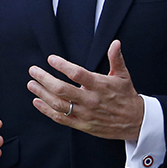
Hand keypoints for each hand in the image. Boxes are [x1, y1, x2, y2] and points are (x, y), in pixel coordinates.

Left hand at [27, 40, 144, 140]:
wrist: (134, 121)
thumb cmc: (127, 96)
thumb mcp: (123, 75)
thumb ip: (116, 58)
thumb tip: (115, 42)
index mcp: (100, 85)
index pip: (77, 74)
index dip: (62, 66)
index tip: (51, 59)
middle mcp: (90, 100)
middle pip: (62, 90)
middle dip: (45, 79)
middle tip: (33, 70)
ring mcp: (85, 114)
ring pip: (58, 104)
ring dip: (42, 93)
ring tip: (32, 84)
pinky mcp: (82, 125)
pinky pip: (60, 119)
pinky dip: (46, 110)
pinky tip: (37, 102)